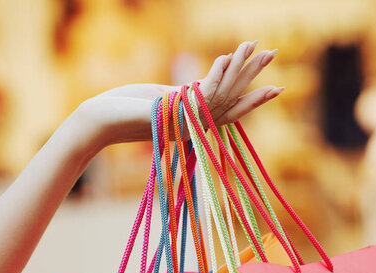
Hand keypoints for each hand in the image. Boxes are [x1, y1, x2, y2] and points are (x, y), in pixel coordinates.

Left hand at [63, 40, 282, 153]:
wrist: (100, 121)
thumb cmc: (124, 110)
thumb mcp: (162, 99)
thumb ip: (184, 95)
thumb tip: (197, 87)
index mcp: (196, 122)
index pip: (232, 109)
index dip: (253, 98)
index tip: (275, 87)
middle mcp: (196, 125)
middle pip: (234, 98)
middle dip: (254, 74)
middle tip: (274, 53)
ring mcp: (186, 121)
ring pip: (223, 93)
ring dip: (240, 67)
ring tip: (255, 46)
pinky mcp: (173, 112)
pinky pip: (203, 92)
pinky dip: (216, 73)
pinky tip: (225, 55)